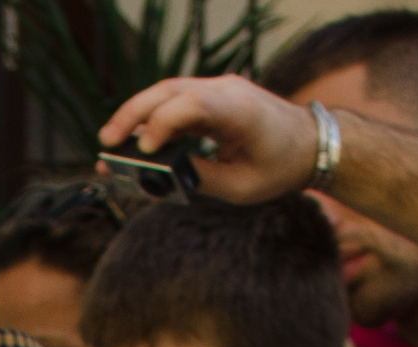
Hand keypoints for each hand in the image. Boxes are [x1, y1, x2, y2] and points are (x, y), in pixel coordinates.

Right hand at [96, 74, 320, 204]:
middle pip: (170, 90)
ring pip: (168, 91)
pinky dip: (153, 116)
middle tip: (106, 141)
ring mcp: (219, 89)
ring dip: (137, 113)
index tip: (144, 151)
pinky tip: (134, 138)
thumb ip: (201, 180)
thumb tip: (161, 176)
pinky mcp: (213, 96)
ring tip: (111, 140)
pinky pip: (176, 100)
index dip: (162, 124)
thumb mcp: (241, 187)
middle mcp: (228, 91)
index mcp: (240, 112)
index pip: (191, 104)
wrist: (310, 143)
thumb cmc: (280, 167)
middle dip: (134, 114)